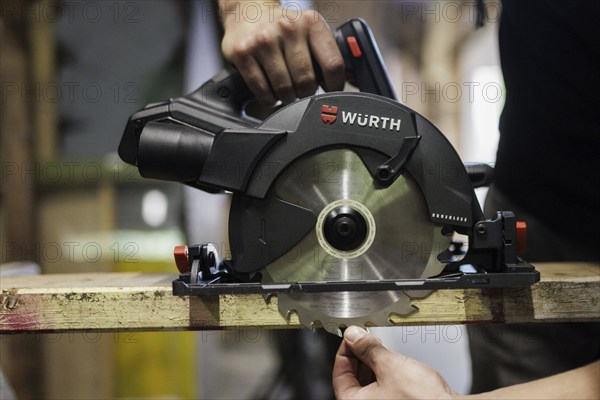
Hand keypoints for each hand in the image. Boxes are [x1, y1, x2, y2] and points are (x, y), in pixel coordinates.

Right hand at [220, 1, 344, 103]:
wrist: (248, 12)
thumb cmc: (284, 28)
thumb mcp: (310, 30)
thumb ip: (327, 52)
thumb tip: (351, 80)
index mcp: (311, 22)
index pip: (333, 64)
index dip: (335, 86)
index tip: (331, 93)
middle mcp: (288, 28)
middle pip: (307, 82)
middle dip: (306, 93)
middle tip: (302, 90)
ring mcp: (264, 41)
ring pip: (285, 90)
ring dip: (288, 97)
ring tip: (286, 89)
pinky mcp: (243, 53)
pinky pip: (263, 91)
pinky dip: (270, 99)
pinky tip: (271, 91)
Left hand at [333, 326, 458, 399]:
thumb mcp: (390, 365)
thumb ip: (367, 348)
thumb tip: (354, 336)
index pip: (339, 373)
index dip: (345, 351)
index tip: (352, 338)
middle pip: (353, 380)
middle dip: (360, 357)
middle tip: (366, 341)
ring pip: (368, 386)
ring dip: (373, 366)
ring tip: (381, 351)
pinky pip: (382, 393)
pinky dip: (384, 378)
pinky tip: (393, 366)